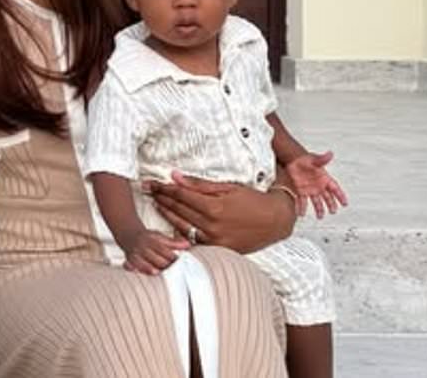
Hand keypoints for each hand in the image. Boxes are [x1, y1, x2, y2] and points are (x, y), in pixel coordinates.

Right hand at [117, 228, 188, 275]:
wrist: (129, 235)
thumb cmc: (148, 238)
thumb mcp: (160, 237)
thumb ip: (174, 242)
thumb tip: (188, 245)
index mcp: (151, 240)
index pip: (163, 249)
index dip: (172, 257)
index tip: (180, 262)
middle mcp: (142, 247)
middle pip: (155, 258)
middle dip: (165, 265)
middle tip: (174, 271)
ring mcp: (135, 254)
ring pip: (144, 264)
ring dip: (152, 269)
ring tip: (160, 273)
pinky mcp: (129, 261)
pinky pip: (132, 266)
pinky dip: (137, 269)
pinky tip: (144, 272)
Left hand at [148, 171, 294, 253]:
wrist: (277, 221)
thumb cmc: (255, 200)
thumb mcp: (229, 187)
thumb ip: (200, 184)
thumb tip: (175, 176)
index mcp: (214, 207)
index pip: (181, 195)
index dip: (165, 188)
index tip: (153, 183)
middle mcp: (212, 225)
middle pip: (178, 209)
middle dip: (162, 198)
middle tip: (149, 190)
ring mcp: (214, 239)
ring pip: (181, 225)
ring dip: (167, 213)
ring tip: (157, 203)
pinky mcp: (218, 249)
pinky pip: (192, 239)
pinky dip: (180, 229)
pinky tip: (172, 222)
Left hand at [284, 151, 348, 218]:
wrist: (292, 160)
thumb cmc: (304, 159)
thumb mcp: (314, 159)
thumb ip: (322, 159)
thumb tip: (330, 154)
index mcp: (324, 178)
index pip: (335, 188)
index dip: (340, 195)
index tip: (345, 203)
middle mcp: (318, 185)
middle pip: (327, 197)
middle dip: (331, 204)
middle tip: (333, 211)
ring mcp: (309, 189)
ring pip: (316, 201)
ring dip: (318, 209)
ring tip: (320, 216)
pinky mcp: (300, 191)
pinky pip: (302, 201)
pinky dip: (301, 207)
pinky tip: (301, 213)